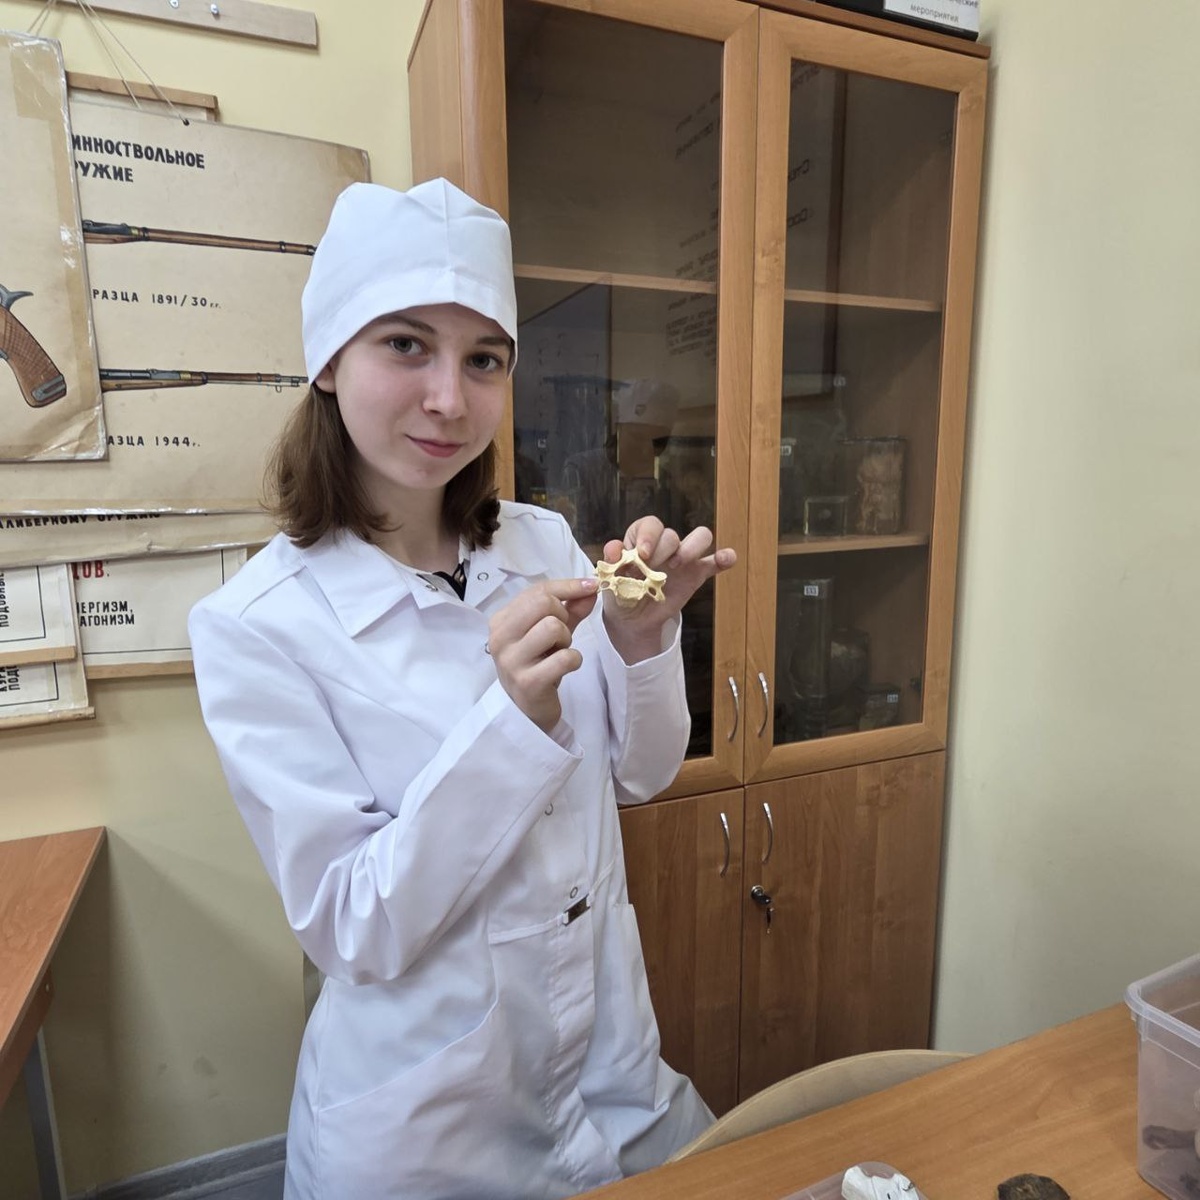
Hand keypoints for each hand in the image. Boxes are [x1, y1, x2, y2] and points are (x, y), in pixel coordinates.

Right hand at [487, 578, 598, 732]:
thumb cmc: (538, 665)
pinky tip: (565, 668)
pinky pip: (563, 657)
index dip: (568, 586)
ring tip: (558, 653)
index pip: (537, 590)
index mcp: (501, 621)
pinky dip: (573, 660)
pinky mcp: (527, 682)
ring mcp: (511, 661)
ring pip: (553, 627)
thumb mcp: (553, 633)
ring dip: (566, 640)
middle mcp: (500, 638)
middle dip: (563, 616)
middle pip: (543, 603)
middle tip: (561, 636)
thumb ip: (570, 609)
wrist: (527, 711)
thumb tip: (591, 587)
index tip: (591, 585)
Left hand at [600, 517, 736, 662]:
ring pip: (700, 537)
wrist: (632, 620)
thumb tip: (613, 549)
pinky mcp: (697, 574)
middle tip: (653, 570)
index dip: (647, 536)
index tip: (642, 554)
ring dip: (692, 547)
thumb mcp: (611, 580)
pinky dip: (724, 558)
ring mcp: (683, 558)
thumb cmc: (621, 593)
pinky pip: (714, 562)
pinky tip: (726, 559)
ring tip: (678, 565)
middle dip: (663, 550)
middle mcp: (664, 545)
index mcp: (642, 540)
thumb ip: (612, 563)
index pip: (650, 525)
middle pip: (672, 534)